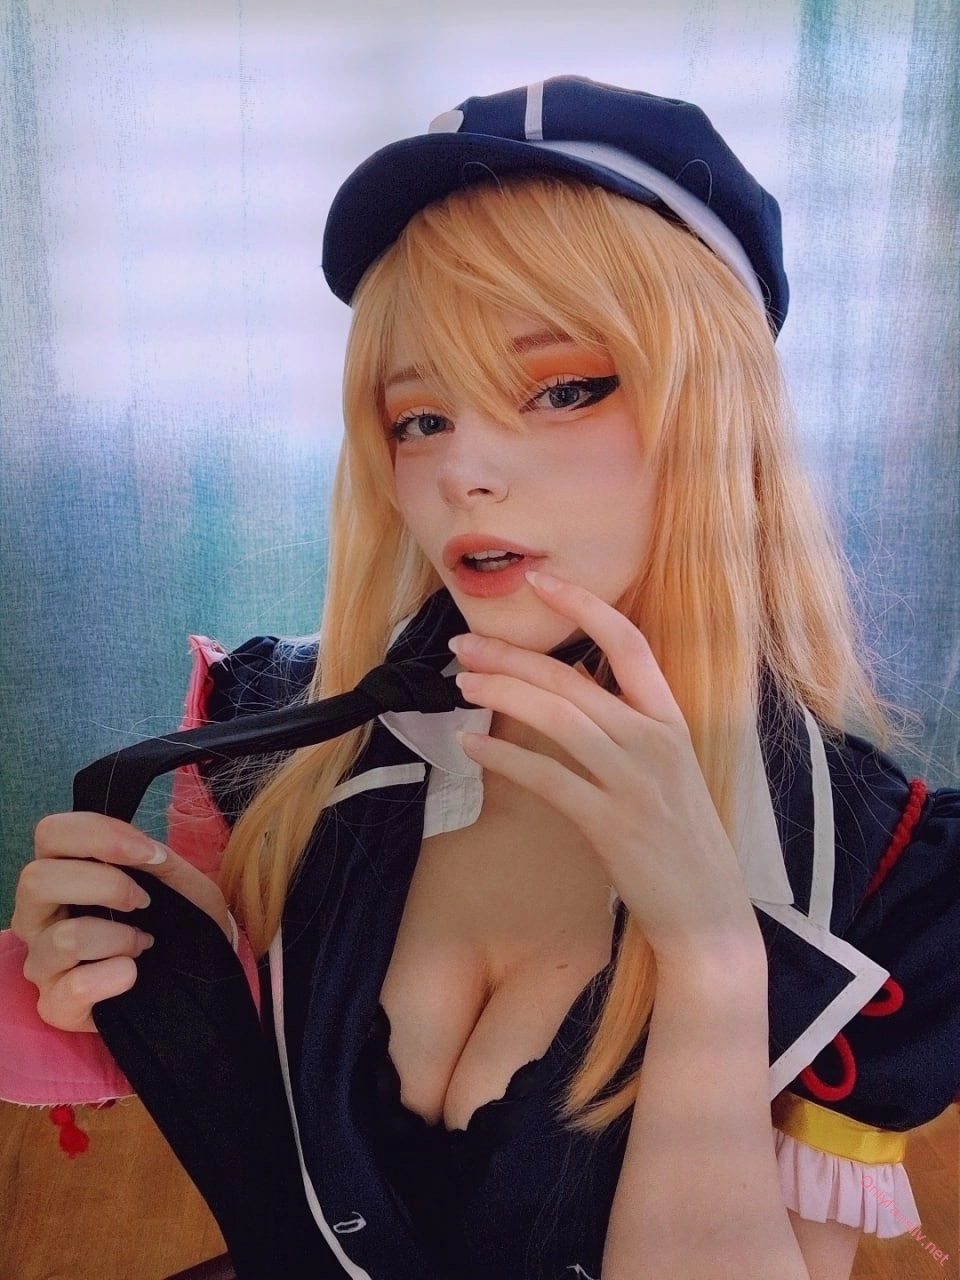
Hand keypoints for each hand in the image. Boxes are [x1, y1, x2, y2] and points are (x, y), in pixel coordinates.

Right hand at [11, 812, 229, 1031]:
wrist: (194, 974)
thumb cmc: (174, 918)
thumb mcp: (173, 877)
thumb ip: (151, 857)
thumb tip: (143, 851)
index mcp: (59, 871)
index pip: (51, 833)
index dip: (100, 835)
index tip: (149, 853)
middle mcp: (37, 915)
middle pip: (35, 880)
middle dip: (105, 885)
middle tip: (144, 901)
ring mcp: (40, 961)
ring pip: (62, 938)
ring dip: (119, 937)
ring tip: (142, 944)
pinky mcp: (54, 1005)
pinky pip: (76, 987)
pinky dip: (116, 976)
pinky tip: (132, 973)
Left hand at [450, 571, 758, 960]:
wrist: (709, 914)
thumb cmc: (681, 841)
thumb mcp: (668, 771)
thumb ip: (628, 729)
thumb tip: (567, 690)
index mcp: (672, 722)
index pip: (629, 643)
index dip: (583, 606)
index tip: (538, 582)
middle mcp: (656, 742)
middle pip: (574, 679)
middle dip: (511, 657)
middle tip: (462, 643)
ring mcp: (635, 783)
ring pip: (558, 718)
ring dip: (502, 695)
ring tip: (461, 684)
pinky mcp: (610, 825)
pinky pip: (548, 779)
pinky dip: (505, 759)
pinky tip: (471, 747)